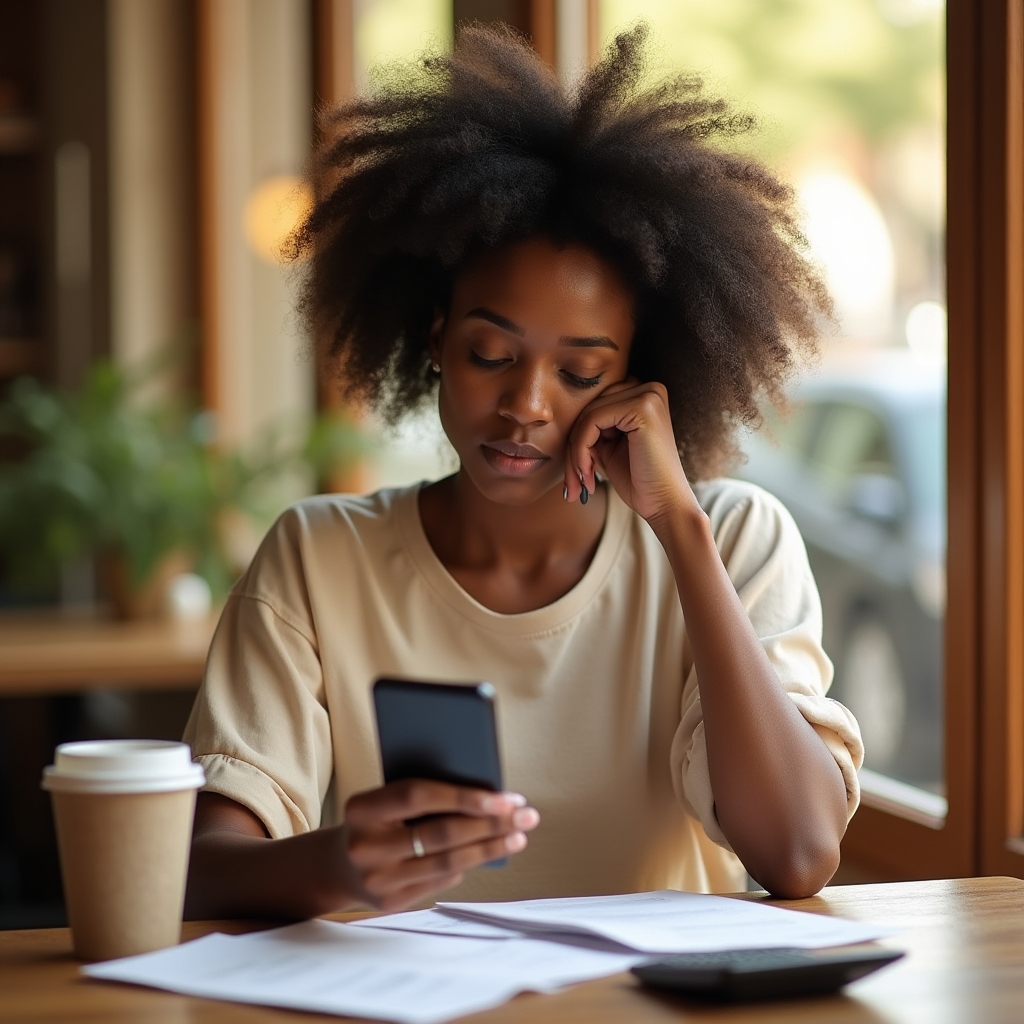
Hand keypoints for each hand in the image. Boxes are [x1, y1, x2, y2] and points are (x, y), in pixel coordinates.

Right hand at [338, 780, 539, 911]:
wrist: (338, 864)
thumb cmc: (377, 819)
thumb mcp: (386, 799)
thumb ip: (423, 794)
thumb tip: (486, 797)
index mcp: (362, 808)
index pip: (418, 796)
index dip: (464, 796)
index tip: (504, 797)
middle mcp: (366, 846)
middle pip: (440, 834)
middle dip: (490, 824)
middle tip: (525, 815)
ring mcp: (377, 879)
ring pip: (446, 862)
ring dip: (489, 848)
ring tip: (518, 835)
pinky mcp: (391, 902)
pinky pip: (440, 881)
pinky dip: (468, 863)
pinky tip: (491, 851)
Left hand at [563, 379, 697, 523]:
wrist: (664, 505)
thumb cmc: (639, 481)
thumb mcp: (608, 448)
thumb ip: (590, 429)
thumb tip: (562, 420)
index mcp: (644, 396)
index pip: (596, 406)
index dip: (578, 439)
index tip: (576, 474)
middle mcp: (649, 389)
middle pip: (590, 408)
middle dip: (573, 447)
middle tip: (572, 482)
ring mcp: (648, 395)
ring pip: (588, 415)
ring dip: (575, 452)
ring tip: (580, 481)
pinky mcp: (643, 407)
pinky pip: (592, 421)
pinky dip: (581, 449)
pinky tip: (588, 472)